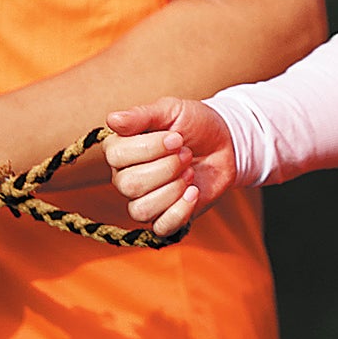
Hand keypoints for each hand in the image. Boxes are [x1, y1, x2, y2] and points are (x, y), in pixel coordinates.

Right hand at [103, 97, 234, 237]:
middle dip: (166, 168)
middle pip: (129, 185)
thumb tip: (112, 119)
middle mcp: (126, 178)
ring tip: (190, 172)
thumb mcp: (171, 111)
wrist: (225, 144)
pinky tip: (194, 192)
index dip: (149, 148)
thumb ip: (141, 115)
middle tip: (186, 154)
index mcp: (121, 150)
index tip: (176, 137)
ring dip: (173, 189)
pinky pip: (160, 228)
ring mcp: (144, 200)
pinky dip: (180, 210)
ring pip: (141, 209)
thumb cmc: (194, 125)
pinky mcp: (165, 218)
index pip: (116, 156)